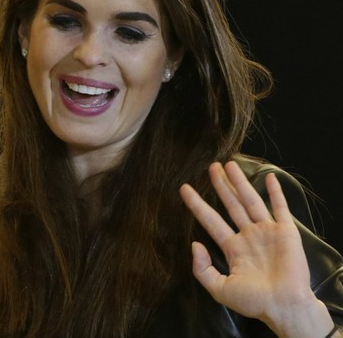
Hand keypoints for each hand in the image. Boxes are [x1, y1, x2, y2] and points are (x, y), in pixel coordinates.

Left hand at [179, 161, 335, 336]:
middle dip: (220, 185)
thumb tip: (194, 244)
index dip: (197, 204)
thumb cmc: (255, 301)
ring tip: (230, 164)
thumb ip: (202, 269)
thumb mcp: (220, 289)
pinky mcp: (286, 232)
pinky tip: (268, 177)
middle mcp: (248, 236)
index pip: (211, 220)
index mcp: (233, 248)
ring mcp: (267, 232)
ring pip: (250, 201)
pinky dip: (275, 193)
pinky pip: (280, 208)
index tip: (184, 188)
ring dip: (240, 183)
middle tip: (211, 167)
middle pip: (230, 204)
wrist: (285, 307)